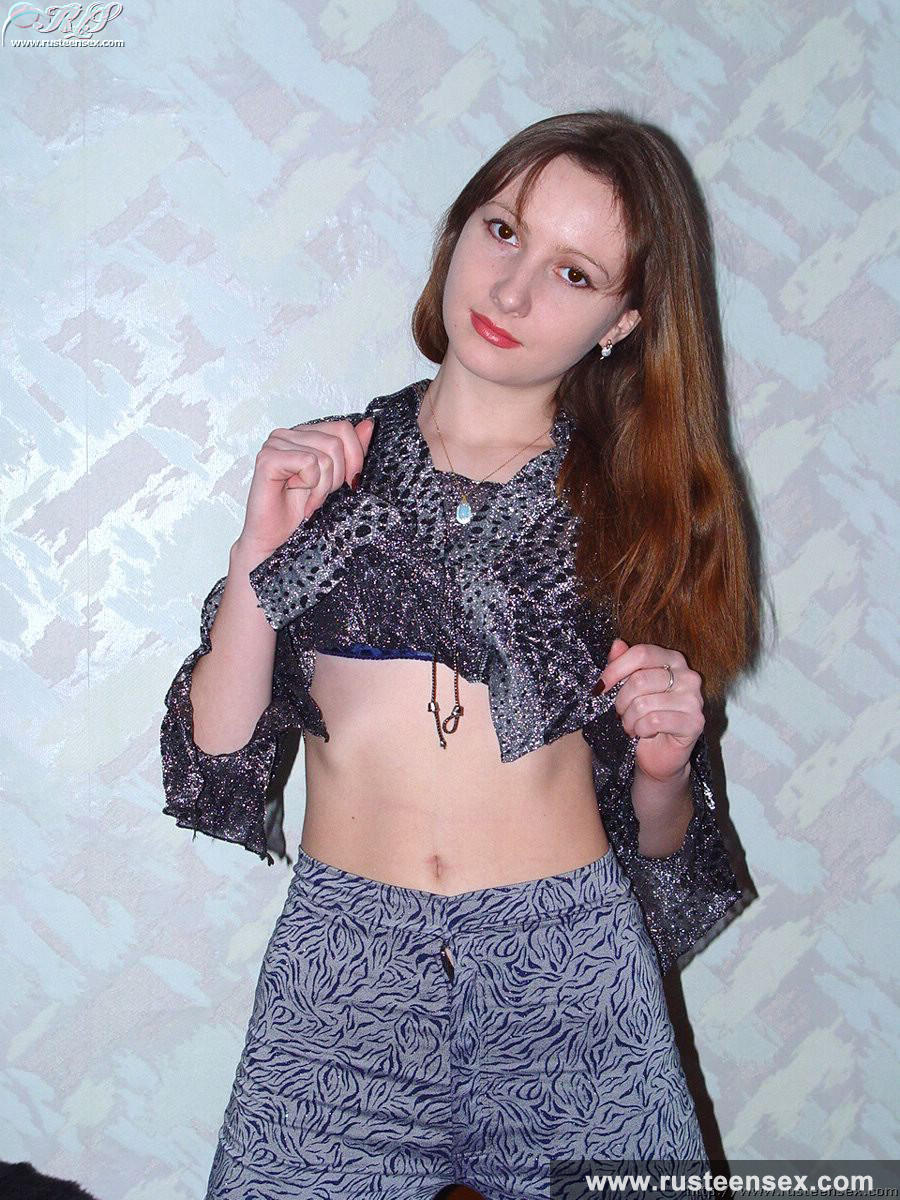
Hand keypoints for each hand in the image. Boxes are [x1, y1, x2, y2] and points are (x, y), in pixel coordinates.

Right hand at [235, 416, 375, 565]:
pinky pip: (308, 462)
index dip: (354, 457)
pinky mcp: (267, 459)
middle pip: (336, 441)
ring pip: (325, 455)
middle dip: (338, 477)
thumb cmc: (300, 512)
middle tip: (323, 496)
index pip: (342, 428)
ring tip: (312, 501)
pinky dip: (312, 487)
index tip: (348, 483)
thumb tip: (368, 425)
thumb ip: (351, 452)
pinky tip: (303, 502)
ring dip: (324, 487)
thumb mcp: (336, 480)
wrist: (275, 541)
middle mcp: (287, 434)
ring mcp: (275, 444)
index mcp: (304, 434)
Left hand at [597, 638, 703, 782]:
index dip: (616, 669)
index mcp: (673, 660)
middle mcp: (688, 676)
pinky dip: (640, 730)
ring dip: (629, 719)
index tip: (600, 687)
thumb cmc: (644, 717)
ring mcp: (694, 699)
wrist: (660, 754)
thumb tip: (617, 644)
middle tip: (620, 713)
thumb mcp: (629, 689)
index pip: (641, 653)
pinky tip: (643, 733)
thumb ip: (623, 664)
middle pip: (639, 680)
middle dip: (620, 701)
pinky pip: (652, 722)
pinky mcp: (694, 722)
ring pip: (643, 704)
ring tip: (631, 725)